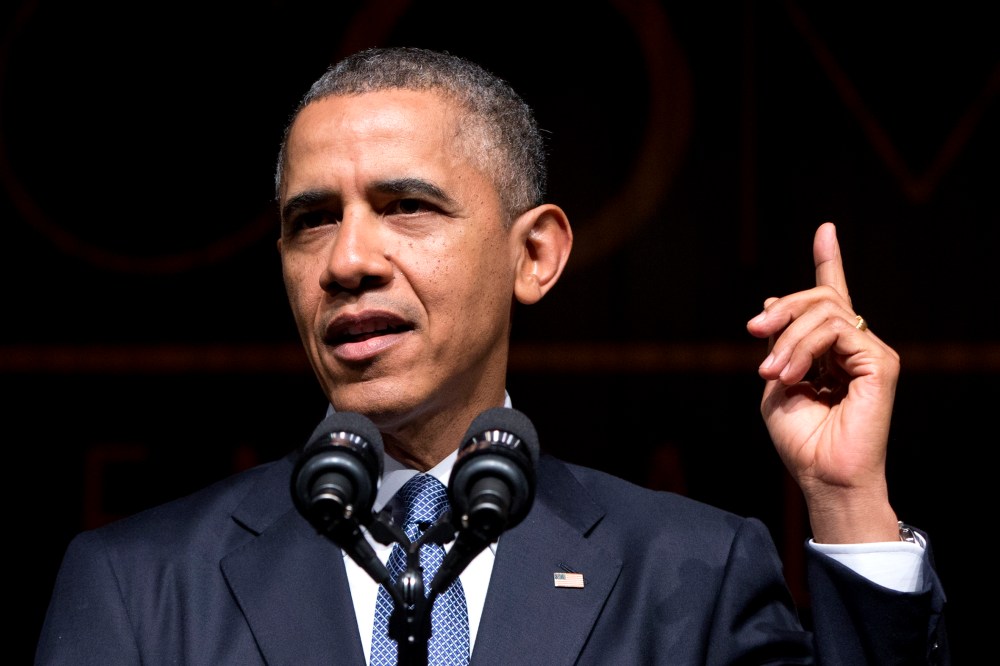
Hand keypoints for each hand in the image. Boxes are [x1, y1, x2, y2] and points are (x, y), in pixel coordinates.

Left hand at [746, 222, 900, 542]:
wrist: (821, 476)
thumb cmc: (799, 439)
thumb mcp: (775, 382)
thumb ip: (777, 344)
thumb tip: (772, 303)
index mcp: (831, 350)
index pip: (833, 298)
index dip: (829, 262)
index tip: (825, 230)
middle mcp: (855, 346)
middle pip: (820, 298)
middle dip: (783, 308)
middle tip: (754, 330)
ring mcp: (870, 353)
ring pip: (825, 310)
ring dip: (788, 337)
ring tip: (772, 371)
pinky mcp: (881, 362)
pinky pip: (836, 330)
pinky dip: (803, 348)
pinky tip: (791, 375)